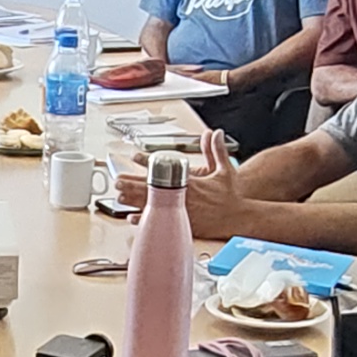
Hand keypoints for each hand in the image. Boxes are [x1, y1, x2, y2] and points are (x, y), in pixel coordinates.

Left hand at [116, 132, 238, 219]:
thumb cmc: (230, 196)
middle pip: (153, 190)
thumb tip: (214, 133)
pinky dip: (145, 220)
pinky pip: (159, 221)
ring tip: (119, 198)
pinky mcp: (182, 223)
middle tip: (118, 181)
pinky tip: (132, 218)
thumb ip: (217, 150)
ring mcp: (181, 212)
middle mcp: (183, 198)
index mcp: (191, 183)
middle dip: (134, 185)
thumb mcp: (225, 170)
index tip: (135, 158)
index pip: (166, 171)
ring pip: (153, 205)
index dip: (148, 164)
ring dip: (134, 201)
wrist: (238, 218)